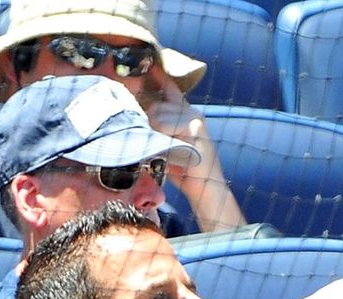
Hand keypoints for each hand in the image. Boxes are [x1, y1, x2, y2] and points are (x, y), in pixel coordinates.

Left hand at [141, 66, 245, 231]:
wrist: (207, 188)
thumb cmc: (185, 169)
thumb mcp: (168, 144)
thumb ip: (158, 129)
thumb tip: (135, 117)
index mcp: (187, 113)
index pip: (170, 88)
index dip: (159, 76)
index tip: (151, 66)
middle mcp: (192, 112)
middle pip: (155, 106)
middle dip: (148, 123)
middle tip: (157, 144)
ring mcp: (195, 119)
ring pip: (157, 116)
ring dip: (153, 134)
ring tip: (165, 151)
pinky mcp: (195, 129)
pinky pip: (164, 126)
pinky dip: (161, 139)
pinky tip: (172, 151)